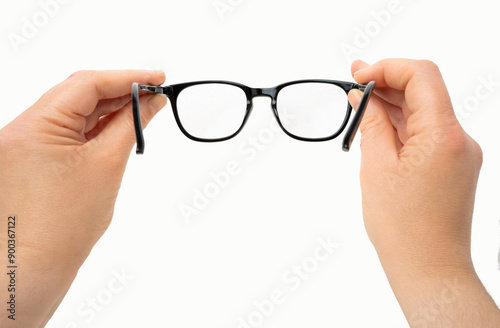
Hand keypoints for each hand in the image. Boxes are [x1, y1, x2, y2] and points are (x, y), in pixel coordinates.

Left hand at [0, 70, 165, 326]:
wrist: (36, 267)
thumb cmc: (65, 225)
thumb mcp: (107, 164)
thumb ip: (131, 124)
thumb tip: (151, 101)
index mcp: (33, 125)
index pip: (86, 83)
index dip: (127, 77)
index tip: (158, 78)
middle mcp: (21, 129)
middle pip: (78, 94)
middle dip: (120, 91)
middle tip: (156, 93)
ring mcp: (25, 144)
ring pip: (75, 113)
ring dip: (110, 109)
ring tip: (144, 110)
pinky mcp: (33, 158)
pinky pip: (69, 132)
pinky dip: (96, 128)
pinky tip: (121, 127)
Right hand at [347, 59, 499, 326]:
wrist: (429, 268)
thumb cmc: (403, 229)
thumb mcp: (377, 167)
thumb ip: (372, 123)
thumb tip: (364, 96)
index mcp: (444, 135)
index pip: (421, 76)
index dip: (387, 67)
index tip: (359, 75)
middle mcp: (460, 139)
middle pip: (425, 90)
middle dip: (387, 82)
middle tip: (352, 84)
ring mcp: (460, 153)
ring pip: (425, 111)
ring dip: (393, 104)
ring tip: (359, 107)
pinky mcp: (453, 165)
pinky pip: (427, 132)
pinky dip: (402, 125)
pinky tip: (377, 128)